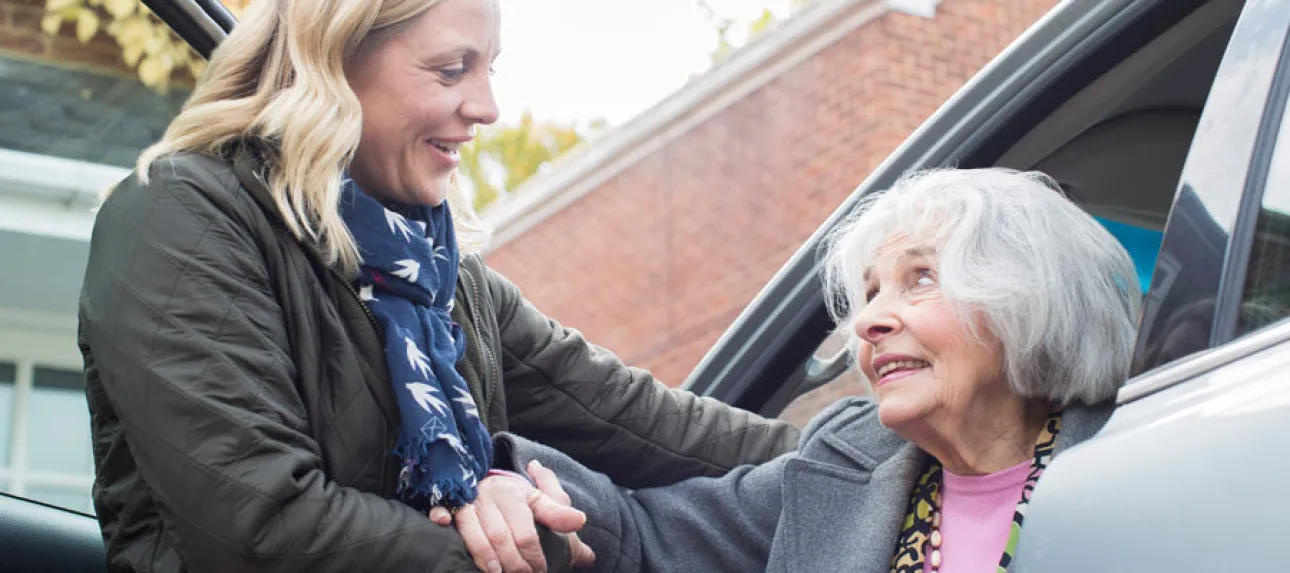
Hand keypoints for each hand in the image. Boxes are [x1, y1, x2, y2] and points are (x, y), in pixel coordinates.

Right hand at [429, 463, 593, 571]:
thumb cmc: (514, 497)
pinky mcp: (447, 504)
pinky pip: (441, 510)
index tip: (540, 571)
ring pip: (473, 531)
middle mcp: (490, 495)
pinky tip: (443, 525)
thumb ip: (558, 513)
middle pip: (501, 536)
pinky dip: (441, 517)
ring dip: (484, 556)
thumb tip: (580, 521)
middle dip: (512, 563)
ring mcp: (468, 501)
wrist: (480, 478)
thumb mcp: (539, 500)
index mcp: (515, 494)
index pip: (526, 532)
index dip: (533, 556)